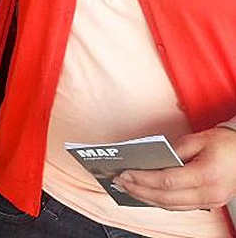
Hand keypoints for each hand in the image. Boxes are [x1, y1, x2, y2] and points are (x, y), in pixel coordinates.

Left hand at [117, 127, 235, 210]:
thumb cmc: (225, 144)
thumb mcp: (197, 139)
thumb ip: (173, 150)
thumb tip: (151, 159)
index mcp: (206, 175)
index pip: (167, 181)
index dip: (143, 179)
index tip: (125, 173)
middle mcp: (209, 193)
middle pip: (166, 198)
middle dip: (140, 191)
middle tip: (120, 182)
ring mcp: (210, 201)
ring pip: (172, 206)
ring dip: (147, 198)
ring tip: (128, 189)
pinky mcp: (209, 203)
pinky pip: (180, 206)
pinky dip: (161, 201)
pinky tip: (147, 193)